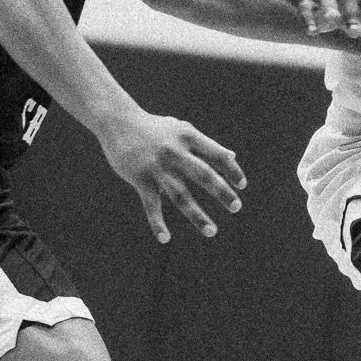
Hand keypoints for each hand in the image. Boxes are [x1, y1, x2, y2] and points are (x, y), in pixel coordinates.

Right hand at [98, 111, 246, 243]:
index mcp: (188, 136)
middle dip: (222, 192)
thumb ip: (206, 144)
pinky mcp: (140, 178)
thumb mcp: (182, 129)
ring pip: (180, 196)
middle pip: (204, 175)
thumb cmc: (154, 127)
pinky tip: (165, 238)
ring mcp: (157, 167)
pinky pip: (151, 205)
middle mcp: (175, 151)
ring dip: (197, 216)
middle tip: (236, 207)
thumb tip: (232, 157)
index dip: (232, 170)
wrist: (118, 121)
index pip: (217, 155)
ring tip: (212, 231)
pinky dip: (157, 223)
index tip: (242, 185)